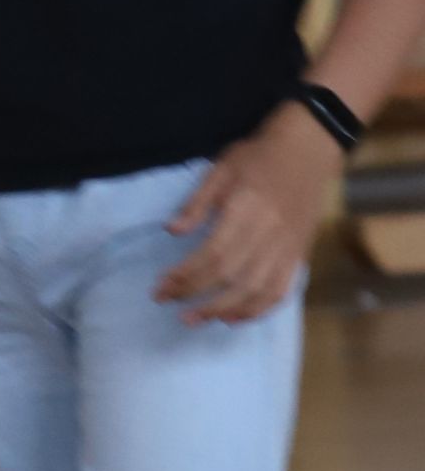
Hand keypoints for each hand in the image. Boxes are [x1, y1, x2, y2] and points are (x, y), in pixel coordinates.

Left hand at [154, 105, 342, 321]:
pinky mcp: (299, 255)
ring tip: (196, 319)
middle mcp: (268, 234)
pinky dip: (258, 310)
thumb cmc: (259, 156)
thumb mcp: (221, 168)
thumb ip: (198, 202)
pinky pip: (280, 291)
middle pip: (230, 276)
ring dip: (224, 310)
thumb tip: (172, 231)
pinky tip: (235, 318)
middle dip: (196, 294)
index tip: (161, 286)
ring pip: (255, 290)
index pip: (212, 254)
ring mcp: (287, 248)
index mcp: (246, 211)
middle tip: (167, 303)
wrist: (308, 151)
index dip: (185, 276)